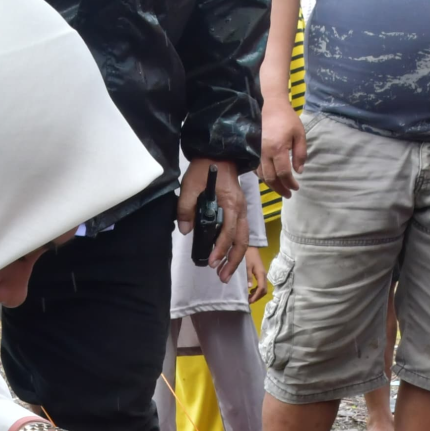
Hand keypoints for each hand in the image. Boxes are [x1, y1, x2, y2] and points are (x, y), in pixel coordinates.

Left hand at [177, 157, 249, 280]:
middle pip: (242, 241)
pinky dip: (234, 247)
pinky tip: (226, 257)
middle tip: (222, 277)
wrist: (219, 153)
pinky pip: (240, 233)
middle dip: (233, 261)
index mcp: (231, 203)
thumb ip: (186, 208)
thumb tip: (186, 231)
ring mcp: (242, 210)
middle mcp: (241, 209)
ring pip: (243, 239)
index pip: (228, 232)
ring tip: (224, 273)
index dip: (220, 249)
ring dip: (235, 258)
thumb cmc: (204, 168)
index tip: (211, 262)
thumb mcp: (190, 185)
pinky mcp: (238, 211)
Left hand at [244, 247, 269, 301]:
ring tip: (248, 297)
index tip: (249, 301)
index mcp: (261, 274)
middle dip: (257, 297)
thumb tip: (249, 288)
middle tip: (248, 301)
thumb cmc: (248, 255)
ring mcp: (263, 275)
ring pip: (263, 288)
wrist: (250, 246)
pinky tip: (250, 290)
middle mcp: (264, 275)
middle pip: (264, 290)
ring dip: (257, 294)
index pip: (261, 288)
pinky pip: (261, 285)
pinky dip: (257, 290)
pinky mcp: (260, 274)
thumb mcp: (246, 266)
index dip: (256, 296)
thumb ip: (248, 276)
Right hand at [260, 98, 306, 197]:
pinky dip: (263, 177)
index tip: (296, 187)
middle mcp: (264, 152)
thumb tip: (299, 172)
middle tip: (288, 194)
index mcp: (278, 148)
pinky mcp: (251, 150)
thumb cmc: (286, 118)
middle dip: (281, 189)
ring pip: (262, 176)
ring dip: (271, 185)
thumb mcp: (299, 134)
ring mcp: (255, 152)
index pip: (284, 173)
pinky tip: (270, 179)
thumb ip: (300, 154)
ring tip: (280, 189)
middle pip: (271, 178)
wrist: (269, 105)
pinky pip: (255, 169)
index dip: (290, 183)